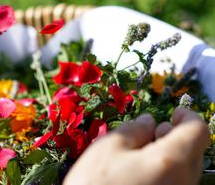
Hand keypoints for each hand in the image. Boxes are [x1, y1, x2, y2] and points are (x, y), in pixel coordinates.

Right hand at [63, 108, 209, 184]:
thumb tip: (148, 121)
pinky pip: (176, 183)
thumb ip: (134, 129)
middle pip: (194, 150)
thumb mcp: (109, 147)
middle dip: (176, 135)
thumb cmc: (94, 184)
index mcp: (170, 161)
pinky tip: (141, 171)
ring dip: (170, 153)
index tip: (175, 112)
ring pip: (186, 169)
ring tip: (143, 151)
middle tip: (154, 130)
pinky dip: (165, 171)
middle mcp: (183, 182)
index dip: (188, 116)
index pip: (197, 131)